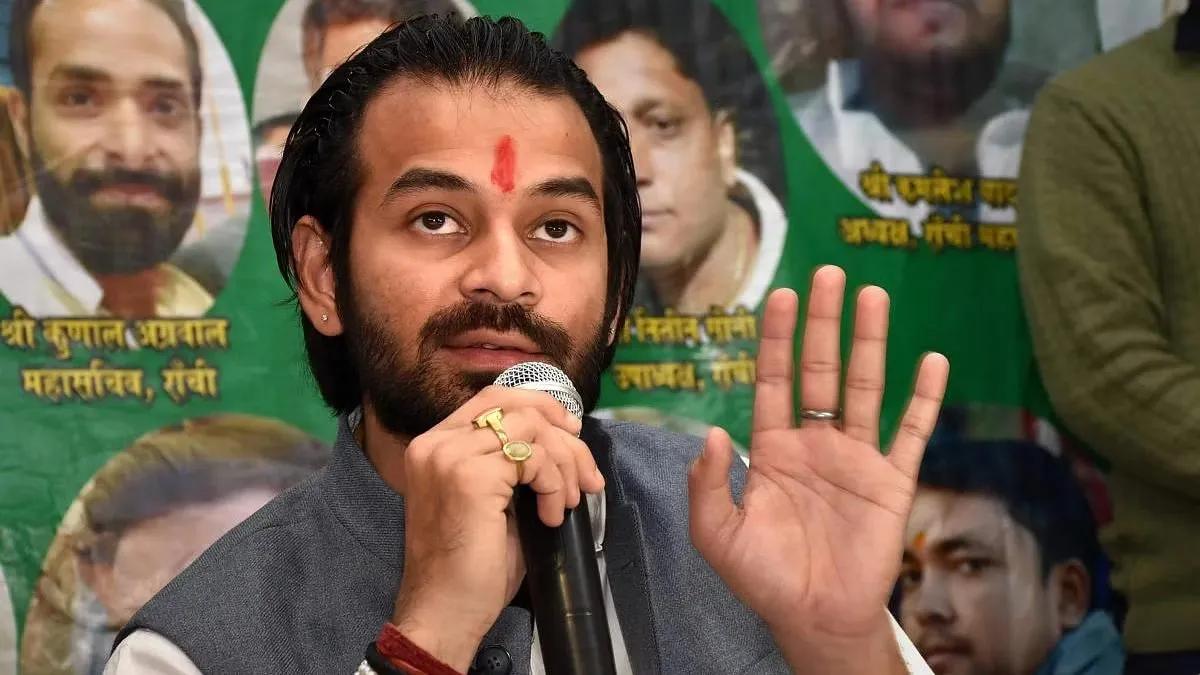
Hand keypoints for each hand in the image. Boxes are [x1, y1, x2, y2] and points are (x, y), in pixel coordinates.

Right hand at [390, 386, 604, 670]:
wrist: (445, 612)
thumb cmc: (471, 567)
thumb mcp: (494, 499)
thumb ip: (511, 462)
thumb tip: (560, 437)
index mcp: (435, 444)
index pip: (494, 398)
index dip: (541, 407)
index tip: (572, 433)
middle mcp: (435, 442)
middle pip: (516, 406)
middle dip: (563, 437)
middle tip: (587, 477)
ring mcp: (449, 456)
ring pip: (530, 429)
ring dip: (563, 466)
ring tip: (567, 503)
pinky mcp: (469, 477)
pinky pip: (532, 458)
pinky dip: (554, 484)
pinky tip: (551, 517)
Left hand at [688, 266, 947, 671]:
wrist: (816, 617)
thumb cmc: (764, 577)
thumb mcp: (717, 534)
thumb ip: (708, 484)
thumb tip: (710, 431)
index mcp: (772, 449)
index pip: (774, 380)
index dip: (776, 339)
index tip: (780, 296)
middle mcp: (815, 443)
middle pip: (821, 370)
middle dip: (822, 323)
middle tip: (827, 274)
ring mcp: (856, 458)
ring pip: (866, 388)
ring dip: (871, 343)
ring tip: (873, 296)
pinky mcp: (891, 481)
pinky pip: (911, 433)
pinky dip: (924, 399)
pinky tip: (933, 361)